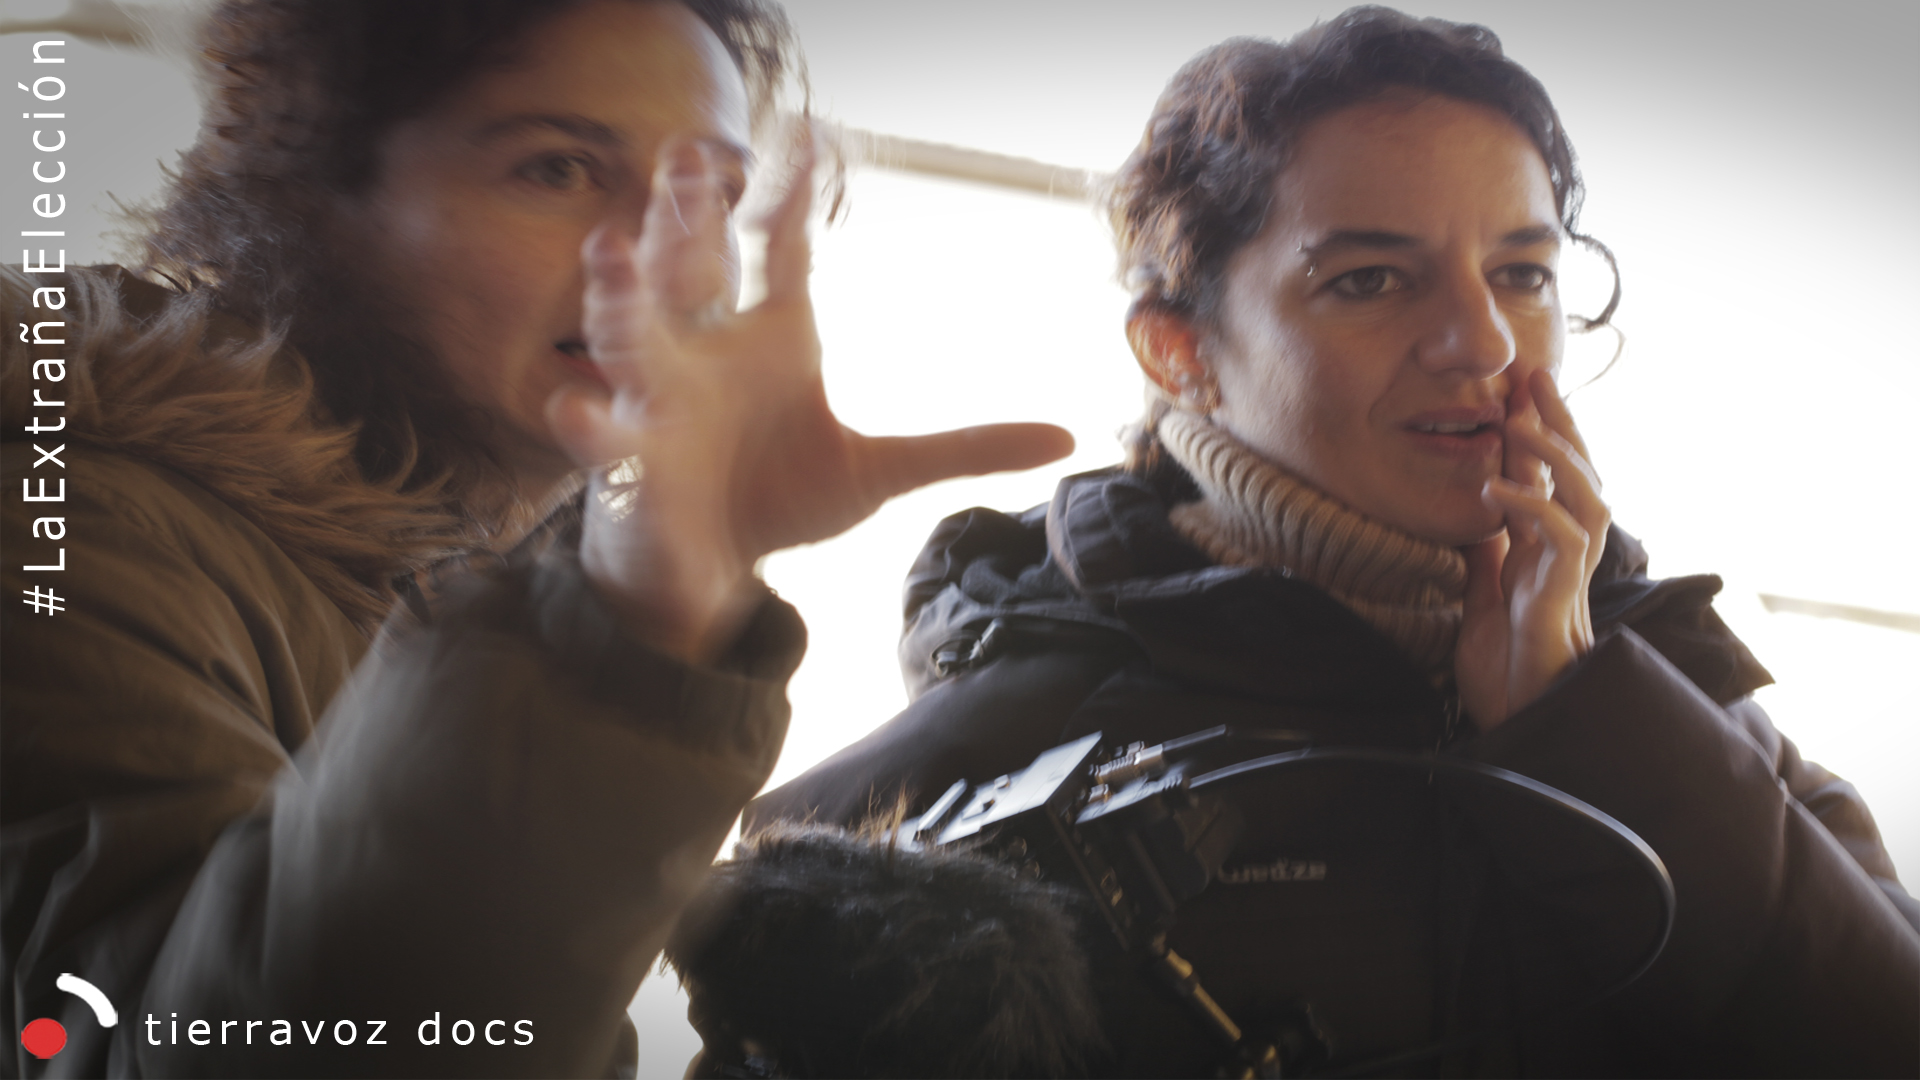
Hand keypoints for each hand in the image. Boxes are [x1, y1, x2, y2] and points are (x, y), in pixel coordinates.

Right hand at [546, 127, 1072, 662]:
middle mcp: (709, 351)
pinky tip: (576, 406)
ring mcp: (660, 400)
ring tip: (611, 246)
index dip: (796, 196)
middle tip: (686, 158)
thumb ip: (964, 448)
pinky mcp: (630, 462)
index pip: (783, 249)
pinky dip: (588, 422)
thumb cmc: (781, 498)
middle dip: (686, 213)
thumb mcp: (879, 473)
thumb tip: (1070, 438)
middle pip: (693, 264)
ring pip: (632, 330)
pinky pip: (602, 435)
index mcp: (772, 337)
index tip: (811, 136)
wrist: (712, 570)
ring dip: (620, 291)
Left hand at [1455, 368, 1608, 730]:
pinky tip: (1499, 489)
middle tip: (1536, 377)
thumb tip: (1475, 519)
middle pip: (1579, 476)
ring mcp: (1568, 578)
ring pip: (1587, 499)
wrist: (1518, 722)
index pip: (1551, 480)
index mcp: (1544, 553)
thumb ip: (1486, 560)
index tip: (1520, 392)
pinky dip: (1534, 508)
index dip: (1540, 436)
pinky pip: (1562, 541)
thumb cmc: (1506, 670)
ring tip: (1518, 421)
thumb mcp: (1483, 600)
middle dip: (1560, 425)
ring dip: (1555, 456)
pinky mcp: (1562, 601)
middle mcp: (1565, 558)